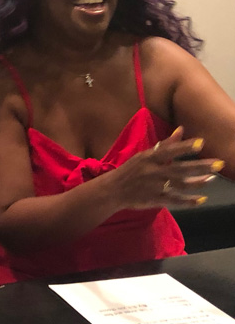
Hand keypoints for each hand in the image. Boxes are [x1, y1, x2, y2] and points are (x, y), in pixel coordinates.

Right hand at [108, 126, 222, 209]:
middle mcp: (152, 171)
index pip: (168, 151)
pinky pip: (175, 200)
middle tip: (219, 164)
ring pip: (180, 185)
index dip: (184, 147)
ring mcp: (154, 186)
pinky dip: (188, 201)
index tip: (201, 144)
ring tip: (211, 178)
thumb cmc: (131, 170)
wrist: (113, 190)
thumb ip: (165, 145)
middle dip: (200, 167)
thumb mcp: (144, 155)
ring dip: (198, 182)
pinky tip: (201, 199)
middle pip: (179, 169)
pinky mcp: (154, 199)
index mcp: (148, 158)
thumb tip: (181, 129)